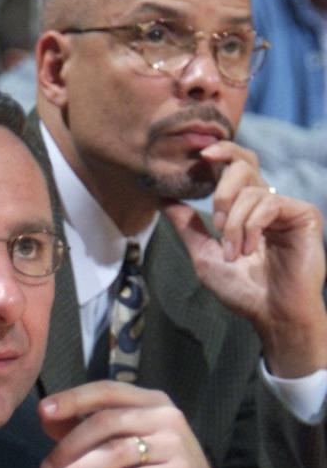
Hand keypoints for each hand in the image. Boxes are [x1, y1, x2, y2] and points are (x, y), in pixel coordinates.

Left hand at [39, 381, 241, 467]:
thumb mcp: (120, 447)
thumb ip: (86, 429)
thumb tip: (46, 416)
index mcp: (149, 401)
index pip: (105, 391)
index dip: (72, 399)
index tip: (42, 411)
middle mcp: (165, 416)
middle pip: (105, 422)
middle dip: (69, 448)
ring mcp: (176, 444)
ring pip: (117, 452)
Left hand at [164, 151, 326, 375]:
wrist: (270, 313)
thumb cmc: (240, 289)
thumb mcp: (203, 254)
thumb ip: (187, 225)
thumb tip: (163, 199)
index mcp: (245, 207)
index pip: (234, 167)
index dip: (220, 154)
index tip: (200, 155)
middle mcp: (266, 202)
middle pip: (243, 164)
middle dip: (222, 190)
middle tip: (217, 222)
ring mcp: (286, 207)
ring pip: (250, 191)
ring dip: (233, 224)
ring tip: (234, 253)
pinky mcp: (303, 214)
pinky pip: (269, 203)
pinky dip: (252, 226)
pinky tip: (251, 249)